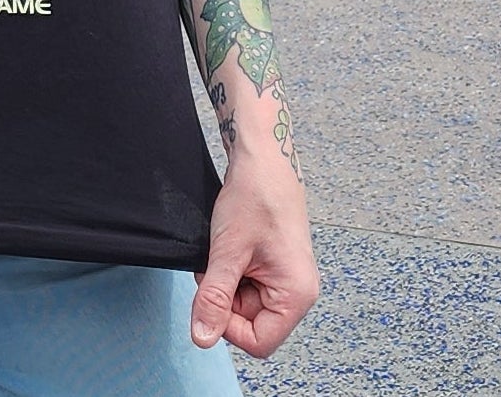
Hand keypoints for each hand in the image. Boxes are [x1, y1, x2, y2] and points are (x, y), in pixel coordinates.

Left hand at [191, 147, 317, 358]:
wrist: (264, 158)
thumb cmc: (254, 196)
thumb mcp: (228, 251)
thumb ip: (215, 297)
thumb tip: (202, 338)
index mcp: (297, 295)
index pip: (259, 342)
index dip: (227, 325)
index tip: (210, 293)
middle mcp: (298, 292)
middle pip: (251, 324)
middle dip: (224, 299)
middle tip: (215, 264)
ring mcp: (287, 279)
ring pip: (246, 304)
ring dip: (226, 283)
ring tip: (224, 251)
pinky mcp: (276, 267)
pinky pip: (249, 285)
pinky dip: (232, 271)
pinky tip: (231, 248)